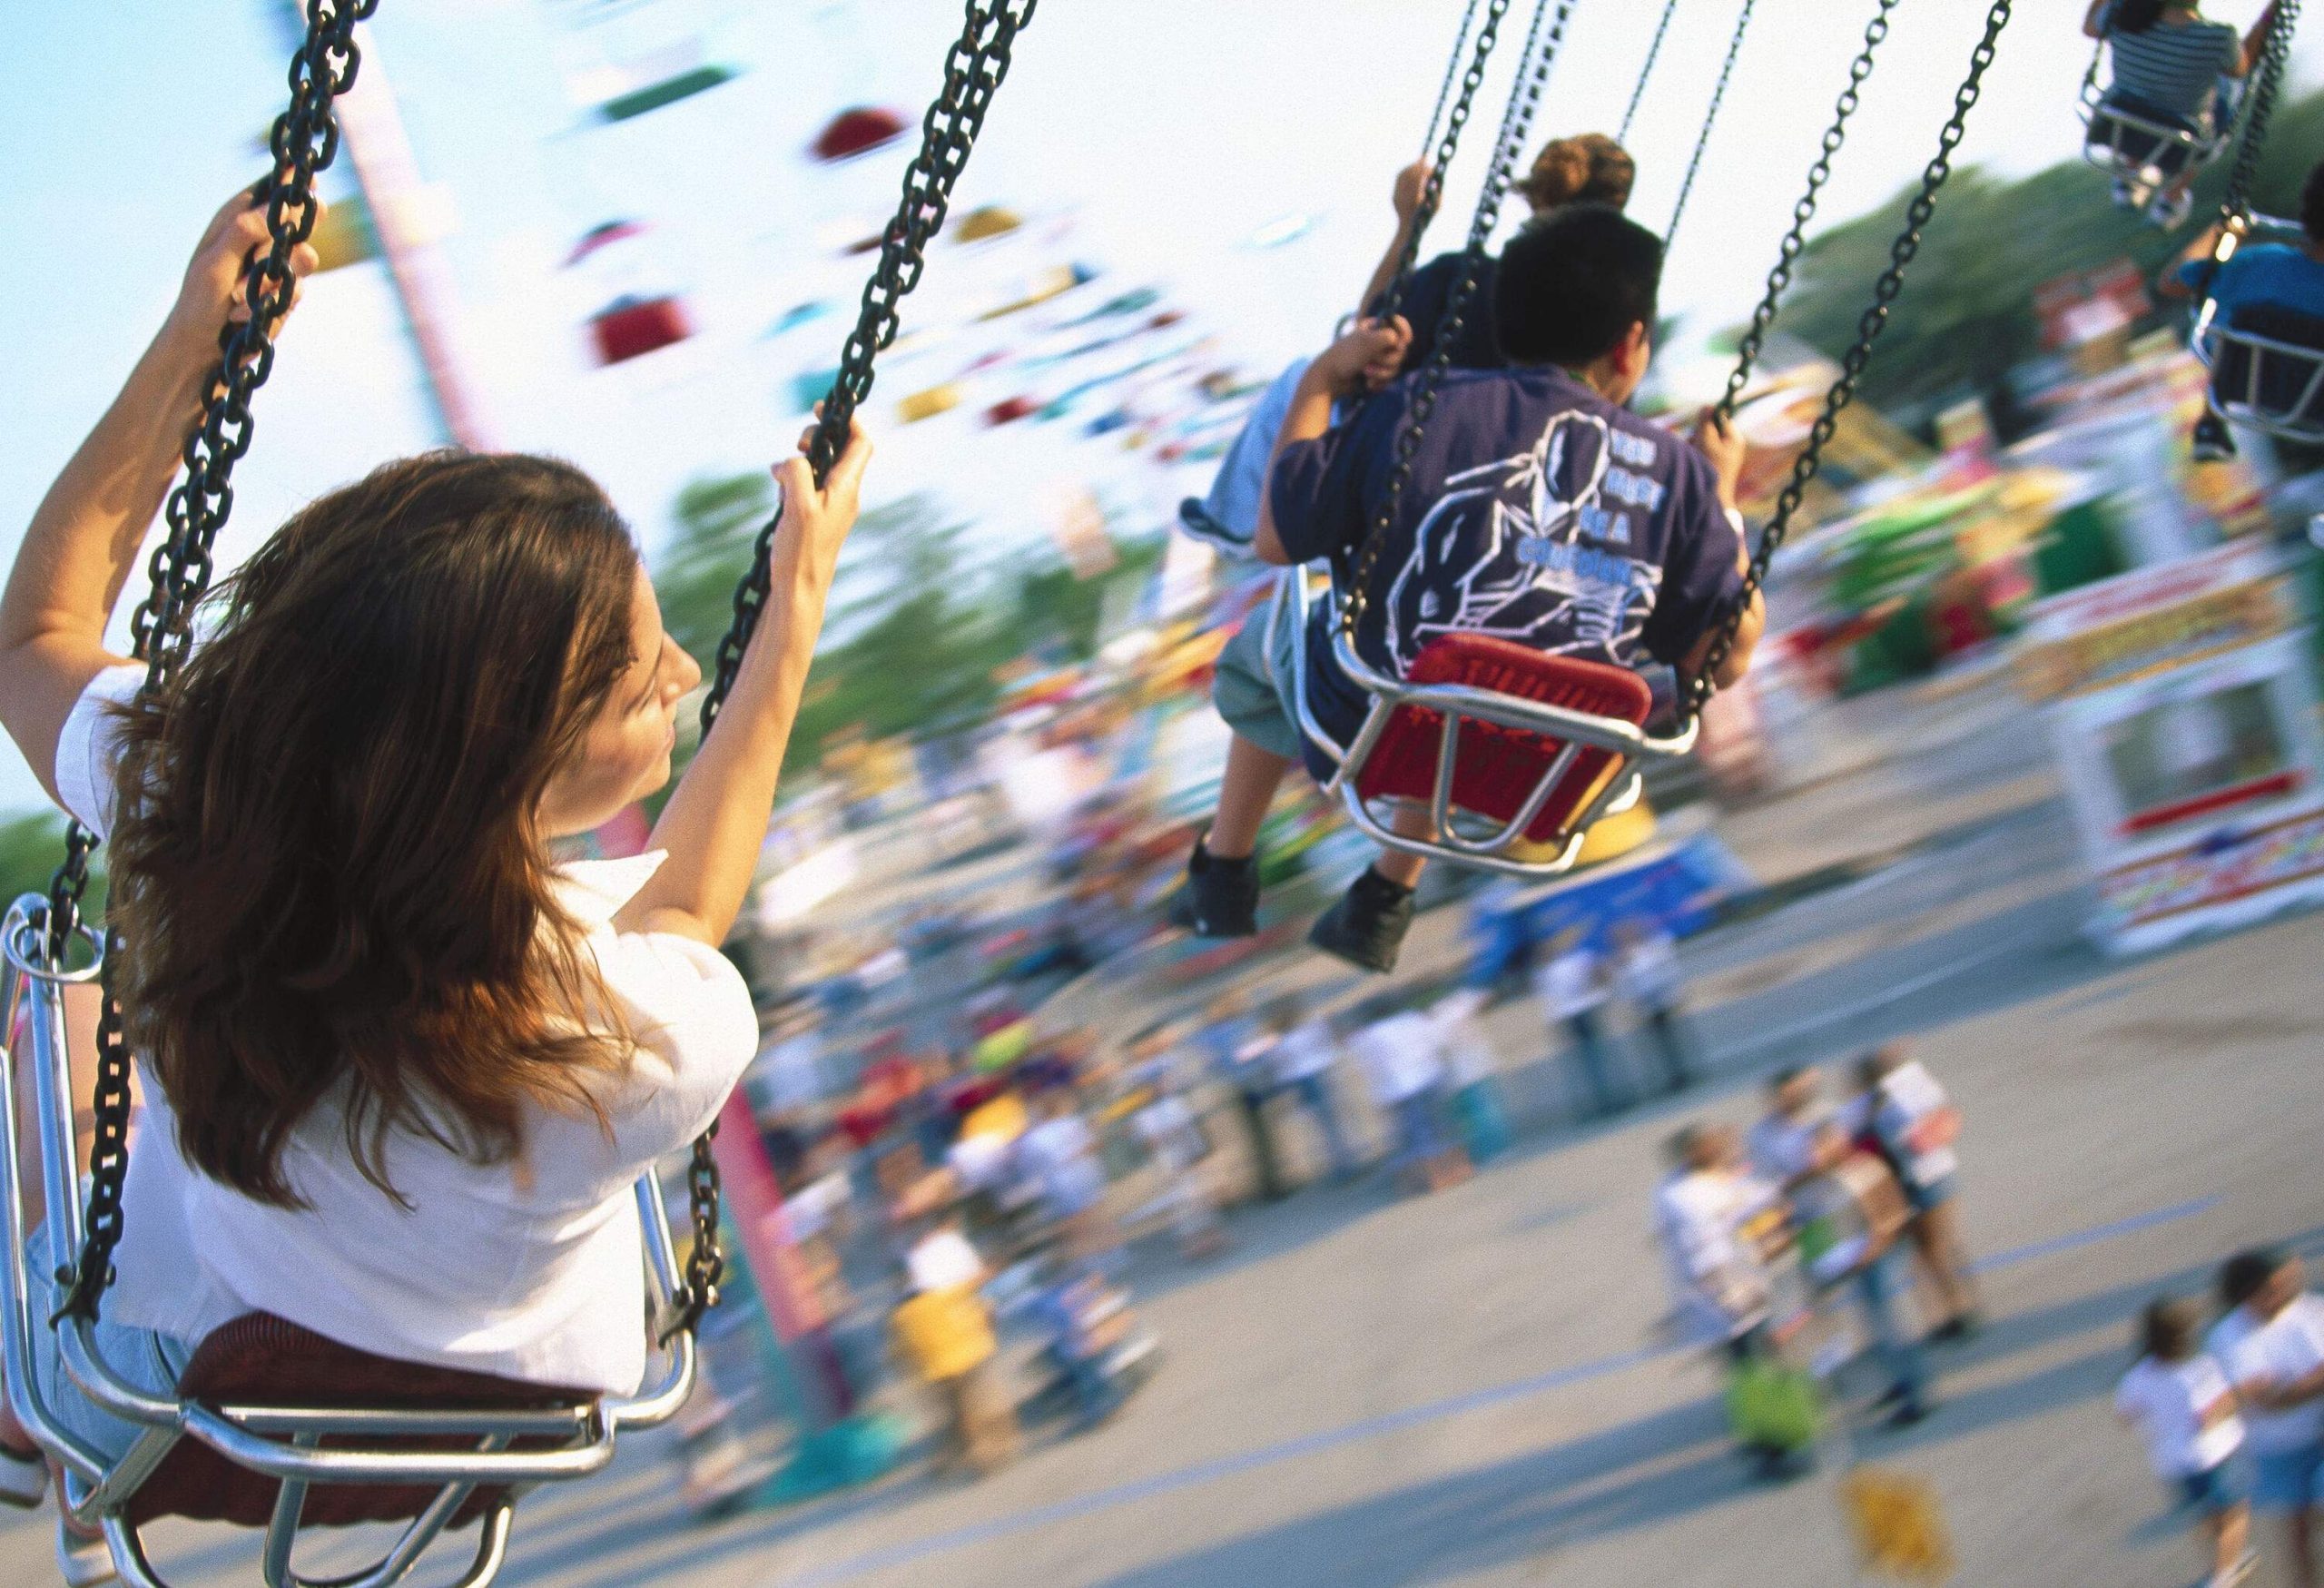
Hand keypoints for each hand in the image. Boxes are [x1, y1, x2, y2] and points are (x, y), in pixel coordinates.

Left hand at [163, 186, 322, 361]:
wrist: (202, 346)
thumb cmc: (199, 300)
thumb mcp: (215, 264)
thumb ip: (243, 235)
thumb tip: (273, 210)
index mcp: (236, 220)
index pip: (270, 191)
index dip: (291, 182)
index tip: (309, 175)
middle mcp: (259, 239)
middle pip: (299, 221)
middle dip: (296, 233)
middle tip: (295, 230)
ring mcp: (275, 265)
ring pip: (306, 258)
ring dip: (277, 279)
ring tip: (246, 294)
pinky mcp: (284, 292)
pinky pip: (297, 292)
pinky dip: (273, 305)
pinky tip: (244, 314)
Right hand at [769, 408, 872, 609]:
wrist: (798, 591)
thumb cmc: (801, 551)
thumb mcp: (797, 505)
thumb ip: (797, 472)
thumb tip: (790, 461)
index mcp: (847, 488)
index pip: (861, 443)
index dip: (848, 420)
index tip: (824, 409)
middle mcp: (843, 495)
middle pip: (839, 450)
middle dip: (817, 438)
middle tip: (799, 444)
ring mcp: (830, 506)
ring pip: (819, 468)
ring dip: (800, 462)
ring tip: (782, 478)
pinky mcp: (815, 517)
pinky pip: (807, 487)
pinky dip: (792, 481)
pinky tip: (780, 495)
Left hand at [1313, 316, 1411, 396]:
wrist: (1329, 379)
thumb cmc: (1345, 356)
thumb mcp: (1366, 342)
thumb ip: (1388, 336)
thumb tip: (1400, 342)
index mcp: (1375, 328)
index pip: (1399, 325)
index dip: (1404, 332)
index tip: (1404, 340)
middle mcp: (1378, 342)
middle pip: (1401, 350)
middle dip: (1388, 360)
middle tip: (1371, 362)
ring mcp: (1378, 359)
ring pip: (1396, 367)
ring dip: (1382, 373)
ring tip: (1365, 374)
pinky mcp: (1377, 374)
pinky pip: (1389, 379)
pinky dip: (1379, 383)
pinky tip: (1367, 383)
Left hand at [1392, 161, 1434, 224]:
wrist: (1410, 231)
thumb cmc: (1427, 218)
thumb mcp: (1437, 205)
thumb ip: (1438, 191)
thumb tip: (1437, 177)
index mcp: (1415, 201)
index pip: (1417, 178)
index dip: (1423, 168)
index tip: (1430, 162)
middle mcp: (1403, 199)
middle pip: (1408, 175)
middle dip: (1417, 165)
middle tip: (1425, 159)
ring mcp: (1396, 198)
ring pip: (1402, 177)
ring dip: (1411, 168)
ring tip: (1420, 162)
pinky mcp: (1394, 198)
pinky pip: (1398, 181)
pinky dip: (1405, 173)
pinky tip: (1412, 170)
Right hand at [1691, 408, 1747, 508]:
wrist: (1713, 501)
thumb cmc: (1711, 469)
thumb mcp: (1706, 442)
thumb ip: (1706, 423)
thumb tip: (1707, 406)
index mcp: (1734, 438)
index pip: (1721, 418)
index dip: (1707, 419)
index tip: (1698, 426)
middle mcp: (1730, 446)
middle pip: (1709, 429)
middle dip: (1697, 435)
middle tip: (1694, 444)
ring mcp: (1721, 457)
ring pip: (1701, 441)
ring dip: (1692, 446)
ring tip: (1692, 457)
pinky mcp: (1711, 466)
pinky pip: (1699, 454)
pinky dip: (1692, 456)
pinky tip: (1690, 463)